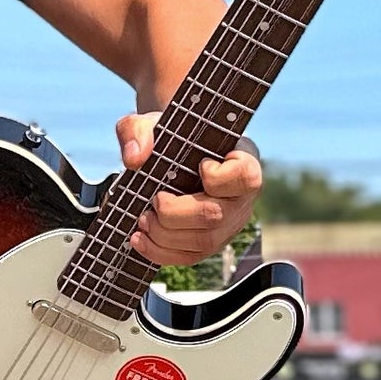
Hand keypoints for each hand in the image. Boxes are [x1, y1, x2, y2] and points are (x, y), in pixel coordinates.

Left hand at [115, 111, 261, 268]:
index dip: (219, 177)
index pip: (245, 178)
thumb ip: (139, 131)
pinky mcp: (210, 242)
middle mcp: (241, 198)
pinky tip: (141, 240)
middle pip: (216, 216)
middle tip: (155, 200)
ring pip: (204, 242)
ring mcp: (228, 224)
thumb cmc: (172, 137)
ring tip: (144, 220)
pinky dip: (161, 252)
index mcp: (242, 162)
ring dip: (165, 235)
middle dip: (175, 213)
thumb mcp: (152, 123)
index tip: (200, 165)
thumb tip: (135, 158)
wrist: (170, 153)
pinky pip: (191, 257)